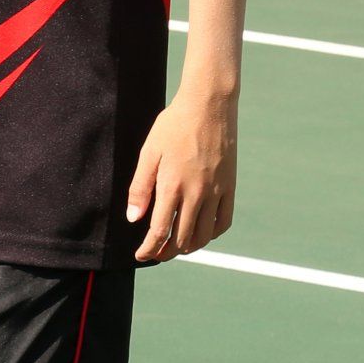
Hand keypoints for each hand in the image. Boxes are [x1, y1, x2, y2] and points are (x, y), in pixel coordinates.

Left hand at [126, 91, 236, 262]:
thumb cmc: (174, 126)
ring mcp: (216, 192)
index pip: (159, 231)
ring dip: (189, 247)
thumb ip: (140, 187)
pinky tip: (202, 232)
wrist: (209, 106)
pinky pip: (223, 221)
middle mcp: (197, 194)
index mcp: (172, 186)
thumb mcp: (149, 153)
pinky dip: (212, 234)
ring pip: (204, 235)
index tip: (141, 256)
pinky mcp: (229, 186)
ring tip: (176, 246)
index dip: (149, 249)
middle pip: (182, 239)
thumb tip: (134, 218)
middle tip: (156, 253)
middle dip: (166, 251)